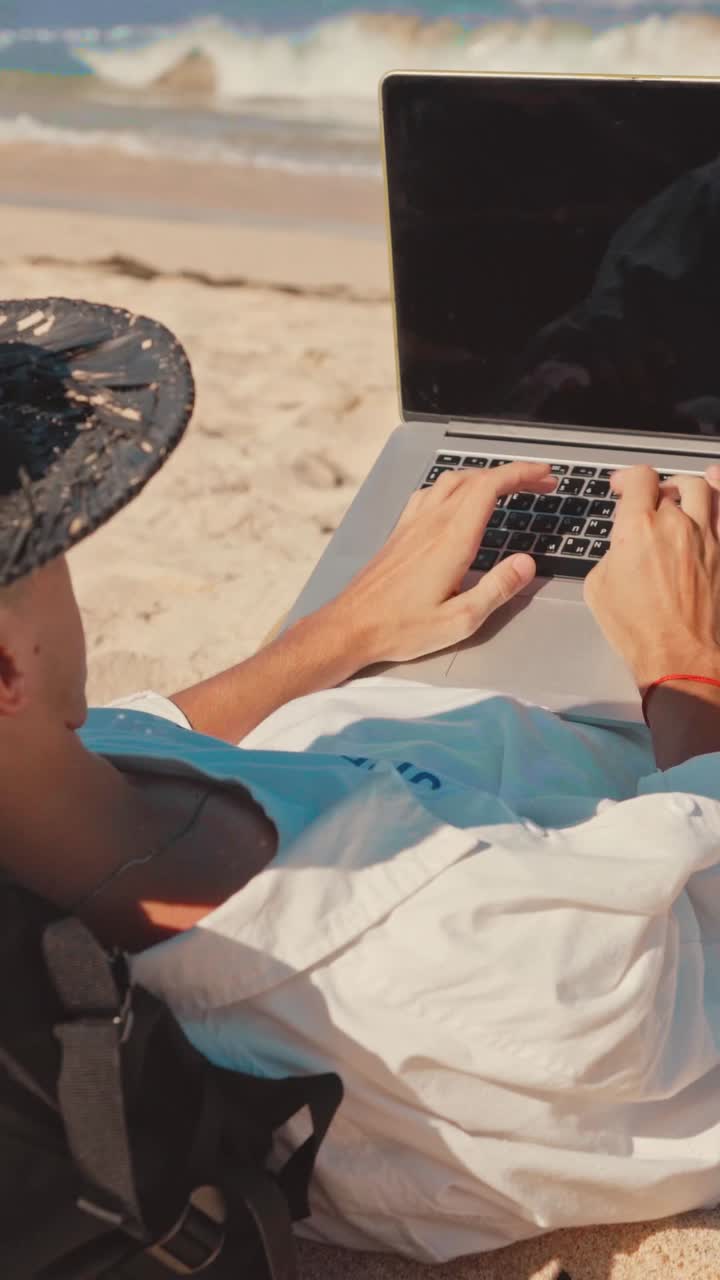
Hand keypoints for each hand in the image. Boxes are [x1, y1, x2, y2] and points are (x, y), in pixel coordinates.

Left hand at [326, 462, 556, 663]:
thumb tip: (526, 564)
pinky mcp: (400, 532)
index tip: (544, 476)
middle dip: (512, 474)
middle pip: (476, 478)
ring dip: (484, 476)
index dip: (521, 474)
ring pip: (452, 481)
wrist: (349, 627)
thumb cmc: (399, 628)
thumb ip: (497, 590)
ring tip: (507, 486)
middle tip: (539, 483)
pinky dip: (456, 486)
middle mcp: (431, 523)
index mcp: (451, 540)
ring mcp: (412, 524)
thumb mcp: (459, 621)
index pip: (490, 487)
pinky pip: (431, 493)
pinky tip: (459, 500)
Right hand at [584, 464, 719, 688]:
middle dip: (656, 490)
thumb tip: (622, 548)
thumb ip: (612, 554)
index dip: (629, 477)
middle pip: (670, 485)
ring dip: (689, 488)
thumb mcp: (599, 586)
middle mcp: (675, 524)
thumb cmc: (636, 628)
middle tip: (649, 502)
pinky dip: (718, 503)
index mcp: (638, 527)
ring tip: (682, 497)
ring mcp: (706, 537)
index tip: (623, 487)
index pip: (640, 478)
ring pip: (704, 490)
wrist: (678, 654)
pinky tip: (711, 506)